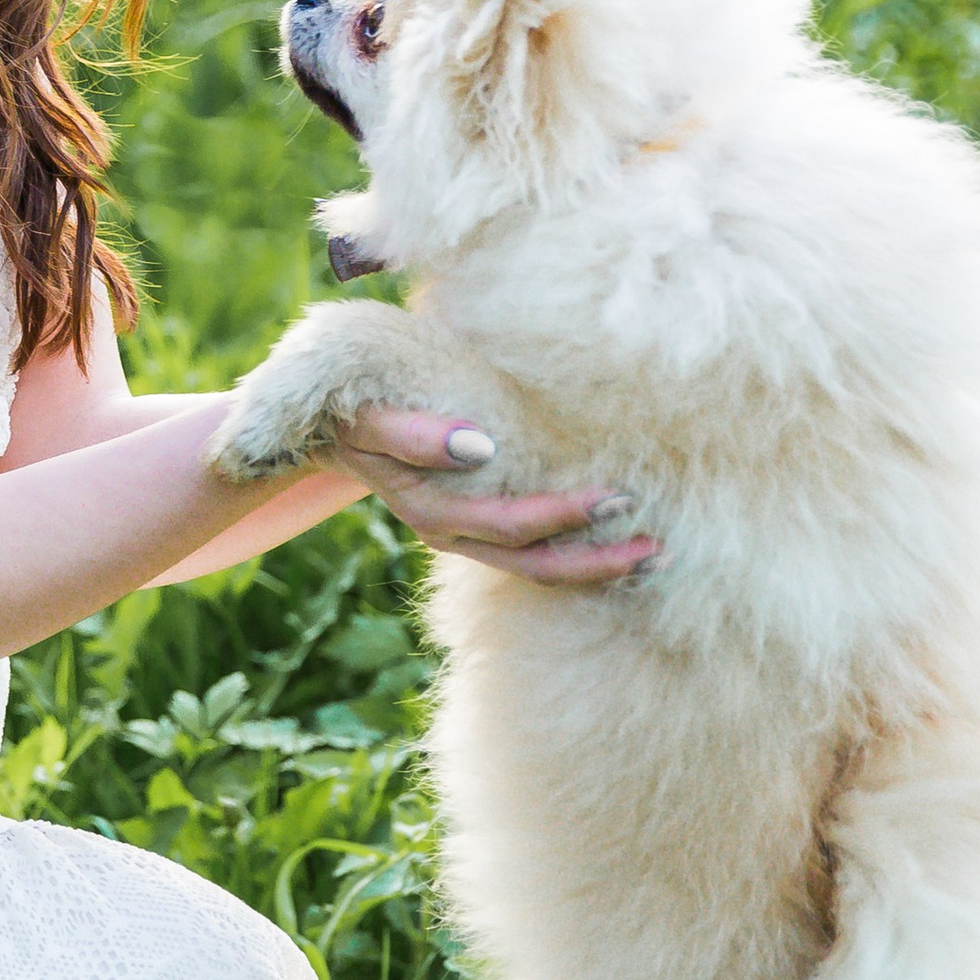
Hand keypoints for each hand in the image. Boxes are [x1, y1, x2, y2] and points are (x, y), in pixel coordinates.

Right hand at [334, 410, 659, 586]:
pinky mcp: (472, 523)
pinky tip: (611, 543)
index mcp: (431, 512)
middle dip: (596, 559)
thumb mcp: (368, 416)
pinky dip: (572, 552)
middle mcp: (451, 533)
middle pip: (534, 564)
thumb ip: (413, 433)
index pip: (511, 525)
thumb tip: (478, 445)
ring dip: (594, 566)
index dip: (565, 518)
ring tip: (652, 556)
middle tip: (657, 546)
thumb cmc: (349, 411)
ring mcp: (462, 534)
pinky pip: (528, 552)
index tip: (618, 497)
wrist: (323, 426)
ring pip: (535, 567)